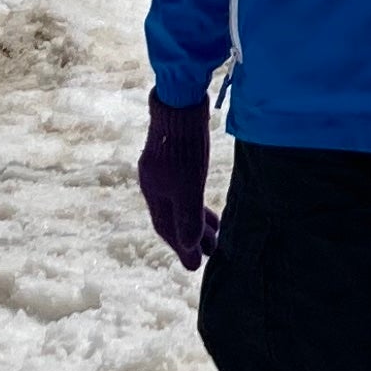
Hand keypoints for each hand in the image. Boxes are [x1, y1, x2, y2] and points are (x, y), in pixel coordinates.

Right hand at [140, 96, 213, 268]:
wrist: (180, 104)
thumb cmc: (183, 147)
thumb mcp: (187, 187)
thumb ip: (187, 217)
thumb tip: (189, 248)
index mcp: (153, 192)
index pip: (165, 228)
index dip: (181, 248)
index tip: (194, 267)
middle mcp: (155, 184)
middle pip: (173, 217)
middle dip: (191, 237)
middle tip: (211, 254)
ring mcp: (165, 170)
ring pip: (181, 203)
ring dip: (198, 220)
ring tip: (217, 235)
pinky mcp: (178, 158)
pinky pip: (187, 190)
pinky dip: (198, 202)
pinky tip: (210, 206)